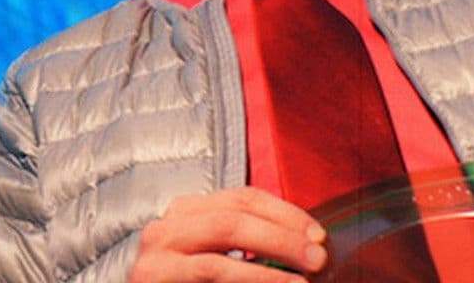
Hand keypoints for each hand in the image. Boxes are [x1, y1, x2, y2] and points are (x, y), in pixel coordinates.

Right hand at [127, 187, 326, 281]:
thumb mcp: (219, 261)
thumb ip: (248, 248)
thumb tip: (307, 245)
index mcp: (185, 214)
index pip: (242, 197)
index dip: (284, 212)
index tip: (318, 233)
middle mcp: (166, 226)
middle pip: (233, 215)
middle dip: (283, 234)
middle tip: (319, 256)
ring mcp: (156, 255)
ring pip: (222, 238)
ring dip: (272, 255)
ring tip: (305, 278)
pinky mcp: (154, 278)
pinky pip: (211, 271)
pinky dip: (254, 278)